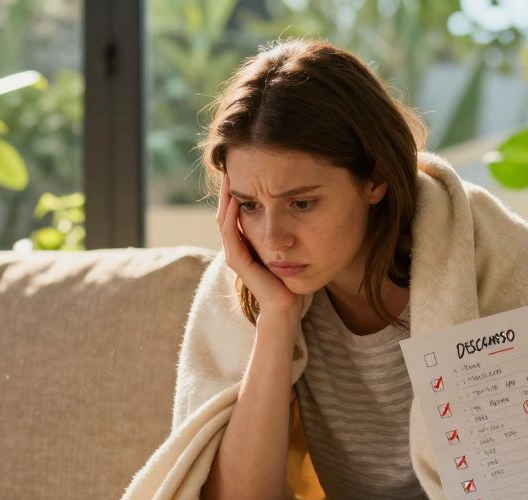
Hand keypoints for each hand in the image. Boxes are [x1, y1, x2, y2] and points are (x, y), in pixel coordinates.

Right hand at [216, 173, 299, 317]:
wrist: (286, 309)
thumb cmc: (291, 283)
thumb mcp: (291, 251)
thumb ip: (289, 235)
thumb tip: (302, 209)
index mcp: (247, 244)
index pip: (237, 211)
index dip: (240, 189)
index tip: (248, 167)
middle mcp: (237, 247)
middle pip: (227, 210)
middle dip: (230, 187)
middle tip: (232, 162)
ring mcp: (234, 253)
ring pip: (225, 218)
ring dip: (226, 195)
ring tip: (230, 173)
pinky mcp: (237, 260)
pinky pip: (230, 231)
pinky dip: (231, 213)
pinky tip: (236, 197)